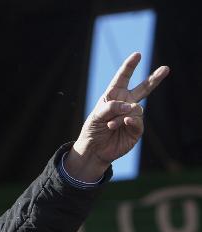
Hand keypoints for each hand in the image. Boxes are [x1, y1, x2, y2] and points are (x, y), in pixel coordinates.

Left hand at [67, 52, 169, 181]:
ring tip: (110, 124)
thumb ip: (110, 107)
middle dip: (154, 79)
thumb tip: (130, 106)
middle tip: (166, 68)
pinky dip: (130, 121)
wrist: (93, 150)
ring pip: (135, 109)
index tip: (137, 55)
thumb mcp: (95, 116)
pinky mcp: (136, 129)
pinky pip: (138, 121)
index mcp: (113, 96)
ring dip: (121, 115)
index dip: (129, 67)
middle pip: (143, 88)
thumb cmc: (93, 131)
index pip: (122, 78)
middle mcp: (126, 104)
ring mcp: (132, 116)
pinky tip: (122, 123)